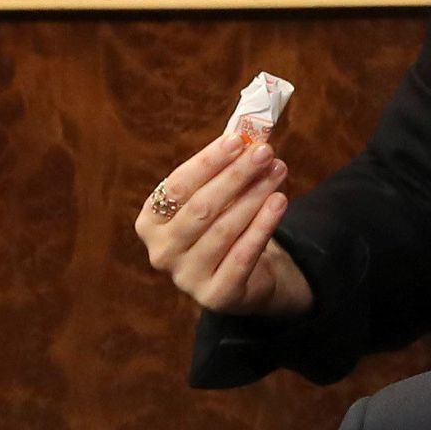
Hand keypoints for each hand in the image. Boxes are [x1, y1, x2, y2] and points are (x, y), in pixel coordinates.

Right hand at [134, 132, 313, 318]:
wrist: (242, 277)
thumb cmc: (223, 225)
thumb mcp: (217, 197)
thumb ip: (226, 169)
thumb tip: (251, 133)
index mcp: (151, 221)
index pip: (178, 186)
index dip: (209, 162)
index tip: (238, 140)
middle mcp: (161, 252)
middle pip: (201, 207)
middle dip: (236, 176)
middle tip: (265, 152)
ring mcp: (186, 277)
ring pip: (224, 230)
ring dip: (254, 196)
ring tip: (278, 171)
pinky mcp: (216, 296)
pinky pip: (243, 256)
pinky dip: (263, 226)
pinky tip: (279, 202)